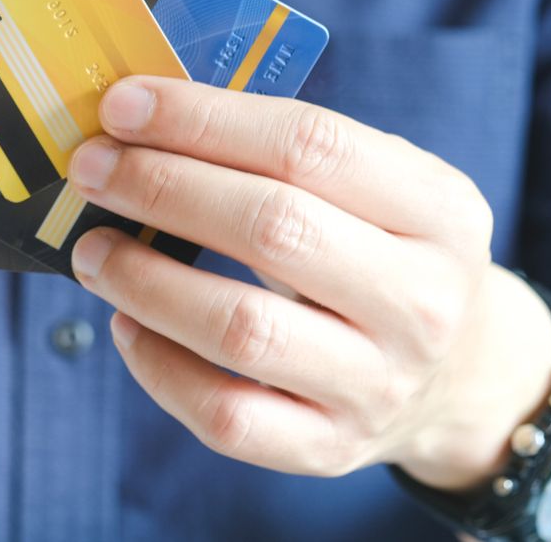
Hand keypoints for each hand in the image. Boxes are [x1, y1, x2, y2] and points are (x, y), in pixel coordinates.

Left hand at [68, 76, 550, 487]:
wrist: (459, 373)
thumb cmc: (382, 251)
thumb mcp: (379, 187)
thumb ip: (280, 150)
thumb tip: (141, 118)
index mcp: (438, 208)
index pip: (309, 144)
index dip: (202, 119)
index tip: (122, 104)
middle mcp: (422, 300)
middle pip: (274, 227)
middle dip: (161, 187)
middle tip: (92, 169)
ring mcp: (378, 383)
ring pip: (242, 329)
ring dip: (145, 280)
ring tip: (92, 249)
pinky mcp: (330, 447)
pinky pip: (226, 416)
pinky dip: (159, 369)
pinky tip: (125, 325)